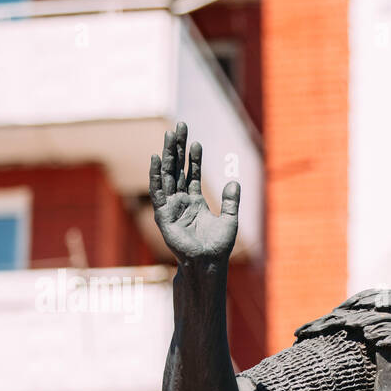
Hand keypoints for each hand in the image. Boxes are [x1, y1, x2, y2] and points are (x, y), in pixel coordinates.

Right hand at [149, 122, 239, 264]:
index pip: (192, 174)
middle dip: (177, 148)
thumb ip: (231, 201)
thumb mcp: (229, 220)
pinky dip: (156, 174)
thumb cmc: (218, 247)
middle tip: (179, 127)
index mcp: (194, 202)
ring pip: (168, 175)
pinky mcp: (163, 214)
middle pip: (177, 169)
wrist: (208, 263)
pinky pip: (158, 191)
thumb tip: (234, 181)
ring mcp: (170, 207)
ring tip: (169, 135)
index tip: (196, 142)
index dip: (194, 158)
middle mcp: (180, 201)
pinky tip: (156, 158)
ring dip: (167, 154)